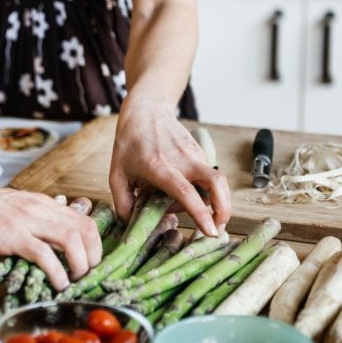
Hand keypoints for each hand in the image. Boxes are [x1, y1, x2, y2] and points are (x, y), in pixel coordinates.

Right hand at [0, 171, 102, 290]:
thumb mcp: (12, 208)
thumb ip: (31, 221)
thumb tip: (44, 241)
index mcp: (41, 203)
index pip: (84, 219)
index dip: (95, 244)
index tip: (90, 262)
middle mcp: (40, 208)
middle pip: (86, 229)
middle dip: (94, 256)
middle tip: (85, 274)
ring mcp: (27, 221)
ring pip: (72, 239)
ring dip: (80, 264)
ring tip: (73, 280)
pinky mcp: (12, 236)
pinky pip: (45, 255)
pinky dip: (57, 273)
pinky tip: (56, 284)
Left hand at [109, 95, 230, 236]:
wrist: (146, 111)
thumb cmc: (130, 143)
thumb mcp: (117, 174)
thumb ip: (123, 203)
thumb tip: (132, 225)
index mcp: (160, 167)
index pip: (186, 192)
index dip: (201, 213)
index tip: (211, 231)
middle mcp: (183, 160)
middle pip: (217, 183)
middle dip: (224, 209)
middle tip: (218, 229)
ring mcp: (194, 155)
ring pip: (213, 184)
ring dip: (211, 202)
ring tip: (192, 211)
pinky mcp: (200, 153)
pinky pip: (205, 177)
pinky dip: (200, 189)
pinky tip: (182, 190)